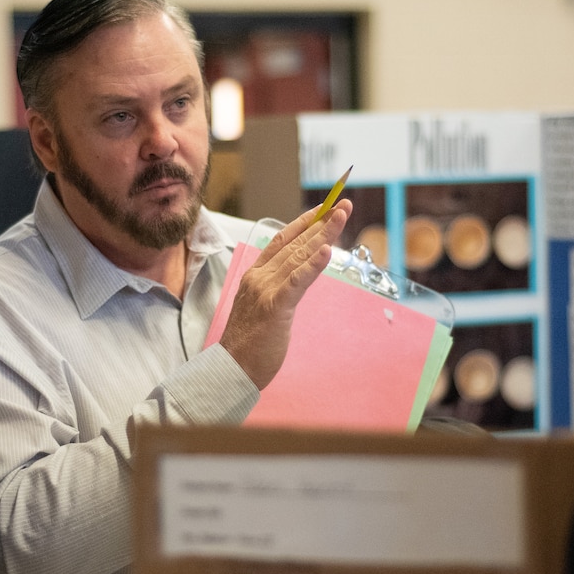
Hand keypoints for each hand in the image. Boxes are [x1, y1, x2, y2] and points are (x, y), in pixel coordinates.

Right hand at [219, 199, 352, 388]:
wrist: (231, 369)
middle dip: (321, 222)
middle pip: (295, 243)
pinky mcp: (274, 307)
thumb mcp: (261, 308)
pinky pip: (297, 281)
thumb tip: (295, 278)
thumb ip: (276, 289)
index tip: (322, 209)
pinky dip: (313, 265)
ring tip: (340, 216)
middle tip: (343, 204)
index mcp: (255, 276)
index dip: (303, 223)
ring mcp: (266, 290)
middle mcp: (259, 277)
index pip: (281, 240)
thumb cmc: (248, 344)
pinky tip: (327, 250)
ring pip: (298, 256)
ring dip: (322, 234)